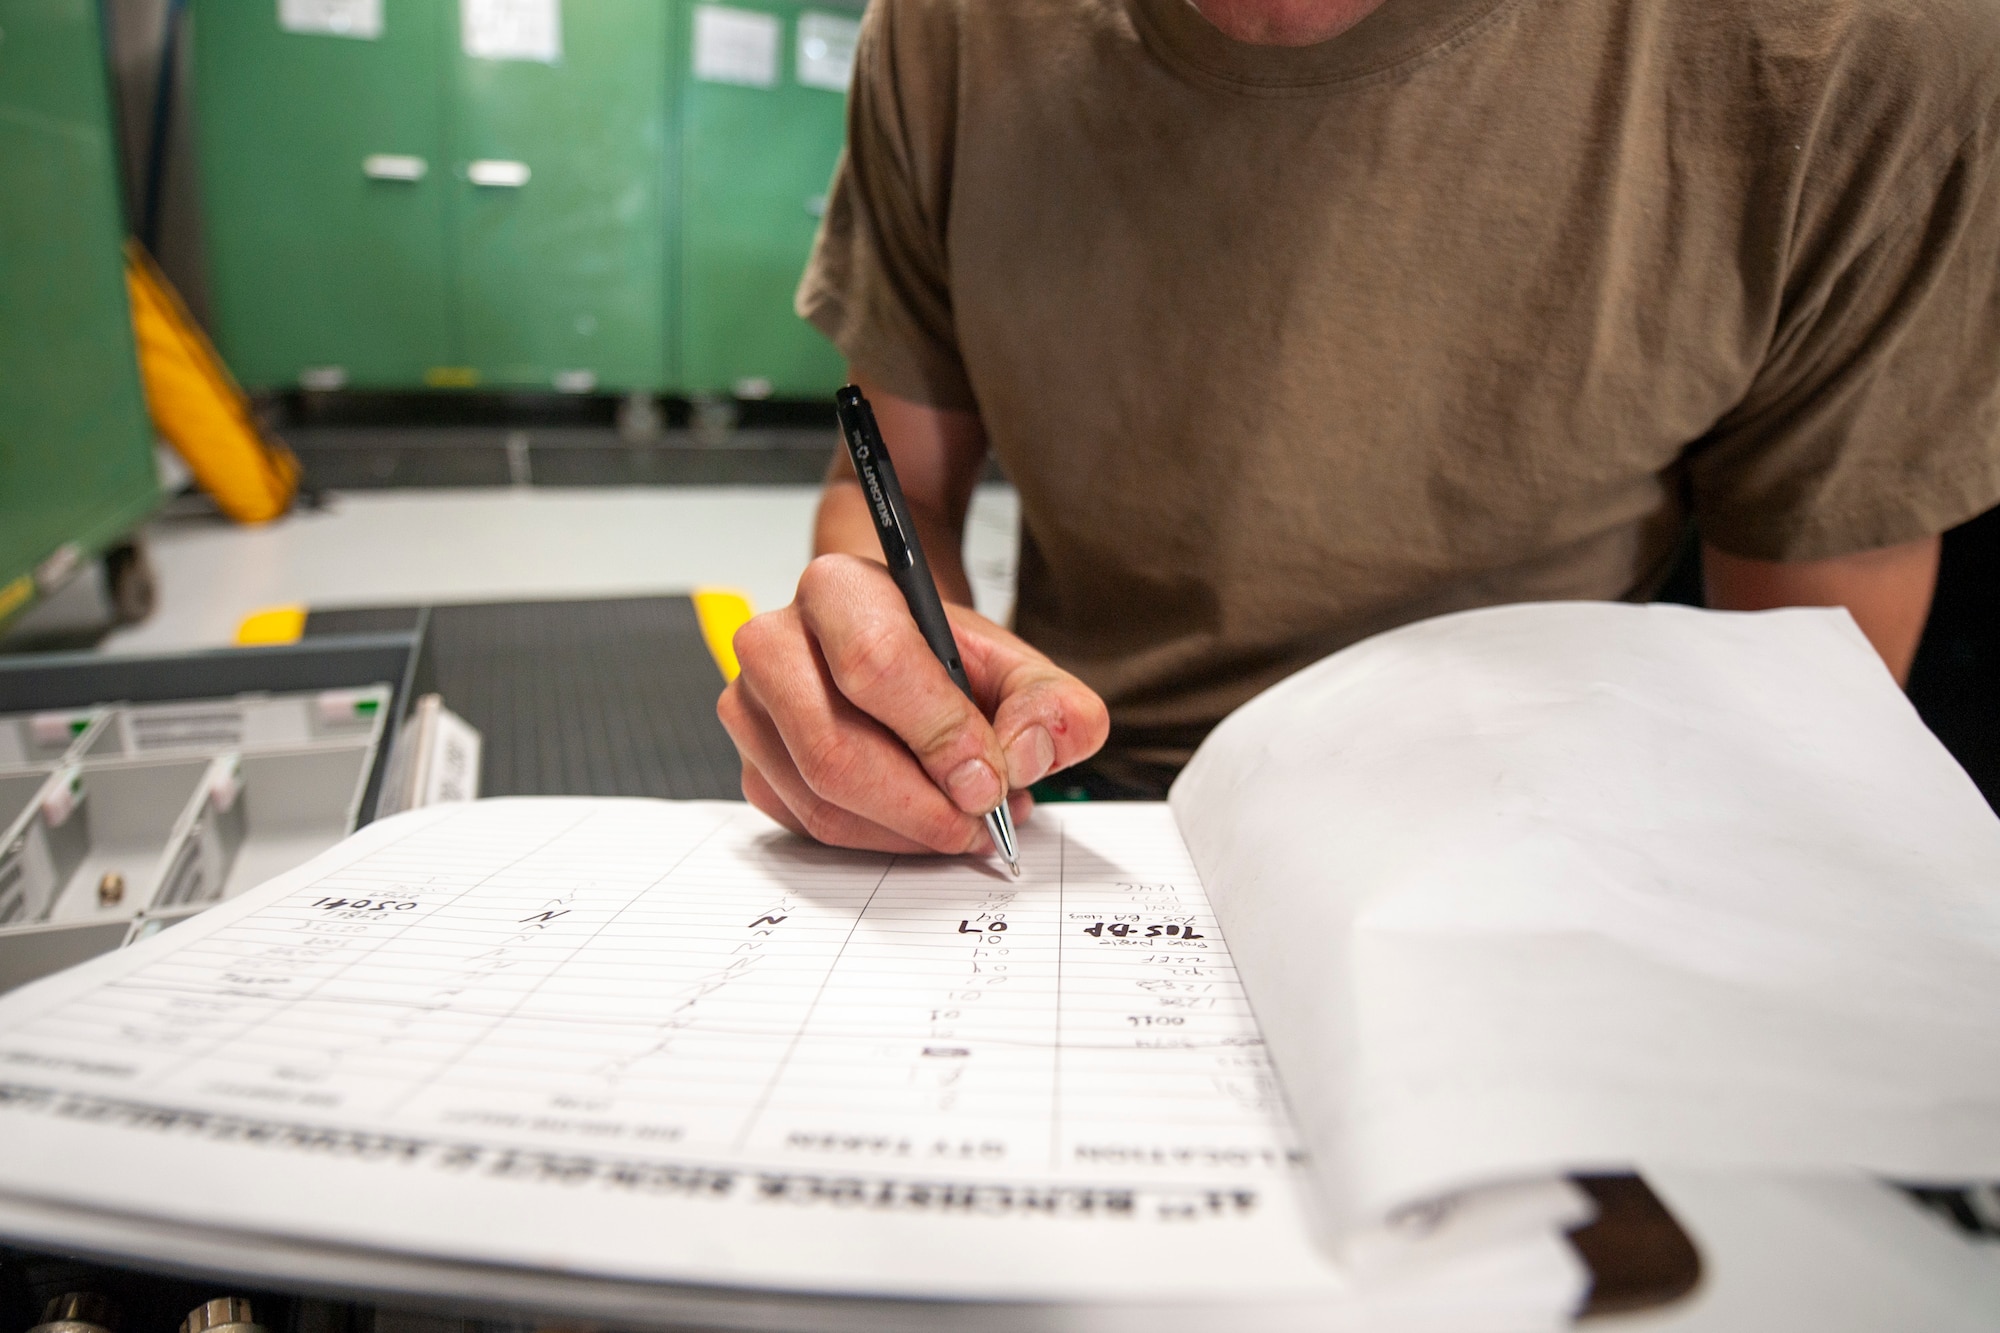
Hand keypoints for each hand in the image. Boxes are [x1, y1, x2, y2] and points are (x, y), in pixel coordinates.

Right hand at [719, 553, 1109, 852]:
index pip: (875, 665)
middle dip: (923, 805)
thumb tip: (1026, 754)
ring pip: (823, 802)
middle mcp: (773, 644)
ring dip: (909, 831)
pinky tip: (928, 821)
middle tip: (983, 817)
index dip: (939, 734)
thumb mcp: (1016, 664)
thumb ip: (1050, 704)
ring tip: (970, 819)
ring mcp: (752, 710)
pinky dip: (881, 840)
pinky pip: (813, 828)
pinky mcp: (754, 767)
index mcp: (836, 589)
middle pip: (835, 751)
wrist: (894, 650)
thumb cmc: (943, 655)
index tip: (989, 781)